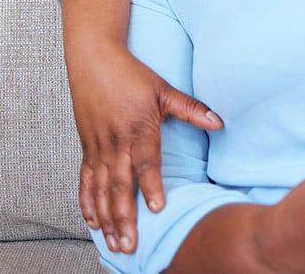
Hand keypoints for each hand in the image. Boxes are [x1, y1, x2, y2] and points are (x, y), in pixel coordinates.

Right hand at [68, 44, 222, 253]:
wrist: (93, 60)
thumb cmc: (132, 74)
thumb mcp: (164, 89)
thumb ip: (191, 109)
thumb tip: (219, 122)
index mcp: (138, 128)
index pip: (146, 162)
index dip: (150, 186)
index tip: (157, 208)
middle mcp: (115, 142)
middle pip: (119, 186)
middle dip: (125, 218)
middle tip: (131, 244)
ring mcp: (98, 147)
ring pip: (100, 190)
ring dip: (107, 218)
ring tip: (114, 242)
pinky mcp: (87, 148)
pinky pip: (85, 181)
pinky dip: (88, 203)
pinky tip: (93, 223)